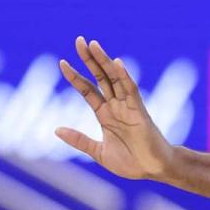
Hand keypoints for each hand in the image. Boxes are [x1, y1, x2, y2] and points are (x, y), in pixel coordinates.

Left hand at [55, 36, 173, 179]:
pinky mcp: (140, 111)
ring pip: (114, 78)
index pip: (87, 90)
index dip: (75, 76)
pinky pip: (131, 90)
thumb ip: (79, 141)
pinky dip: (124, 76)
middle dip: (90, 59)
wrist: (153, 170)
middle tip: (79, 40)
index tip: (61, 62)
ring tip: (93, 44)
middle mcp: (115, 106)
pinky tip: (116, 63)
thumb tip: (56, 130)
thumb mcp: (99, 152)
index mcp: (105, 115)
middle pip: (100, 77)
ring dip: (104, 61)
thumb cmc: (131, 163)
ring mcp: (128, 106)